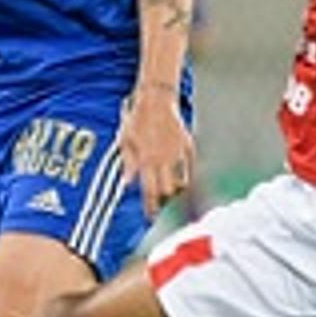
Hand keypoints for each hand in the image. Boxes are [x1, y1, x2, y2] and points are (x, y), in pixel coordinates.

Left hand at [116, 83, 194, 217]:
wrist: (156, 98)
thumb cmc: (136, 119)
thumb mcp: (125, 140)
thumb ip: (127, 162)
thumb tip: (127, 183)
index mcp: (146, 160)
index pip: (149, 192)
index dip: (150, 208)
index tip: (150, 218)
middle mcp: (163, 159)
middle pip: (167, 191)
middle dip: (164, 202)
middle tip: (160, 206)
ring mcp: (177, 152)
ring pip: (181, 181)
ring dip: (176, 190)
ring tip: (170, 193)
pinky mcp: (187, 144)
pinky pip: (190, 165)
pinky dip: (187, 173)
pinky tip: (182, 176)